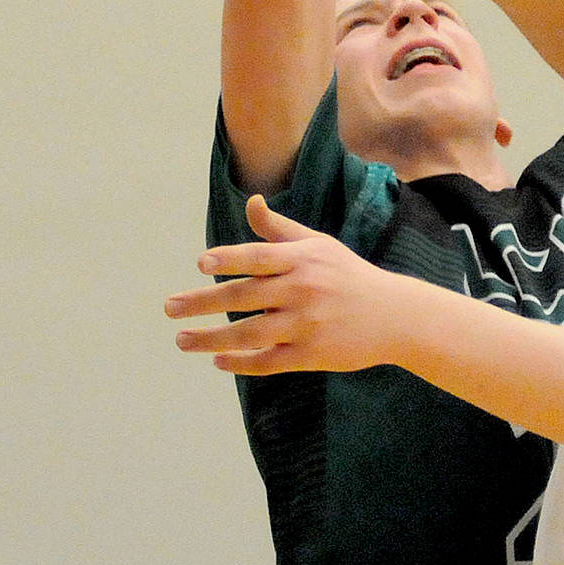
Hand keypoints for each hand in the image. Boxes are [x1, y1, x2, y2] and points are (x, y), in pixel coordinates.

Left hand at [166, 195, 401, 373]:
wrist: (393, 315)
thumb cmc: (348, 275)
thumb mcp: (318, 246)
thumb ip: (279, 229)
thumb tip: (250, 201)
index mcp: (304, 260)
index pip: (259, 257)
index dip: (229, 259)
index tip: (201, 265)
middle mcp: (304, 290)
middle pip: (244, 296)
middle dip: (202, 303)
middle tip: (170, 307)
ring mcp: (307, 325)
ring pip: (250, 333)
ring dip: (211, 338)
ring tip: (182, 340)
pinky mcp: (311, 356)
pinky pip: (268, 362)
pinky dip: (240, 363)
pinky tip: (218, 361)